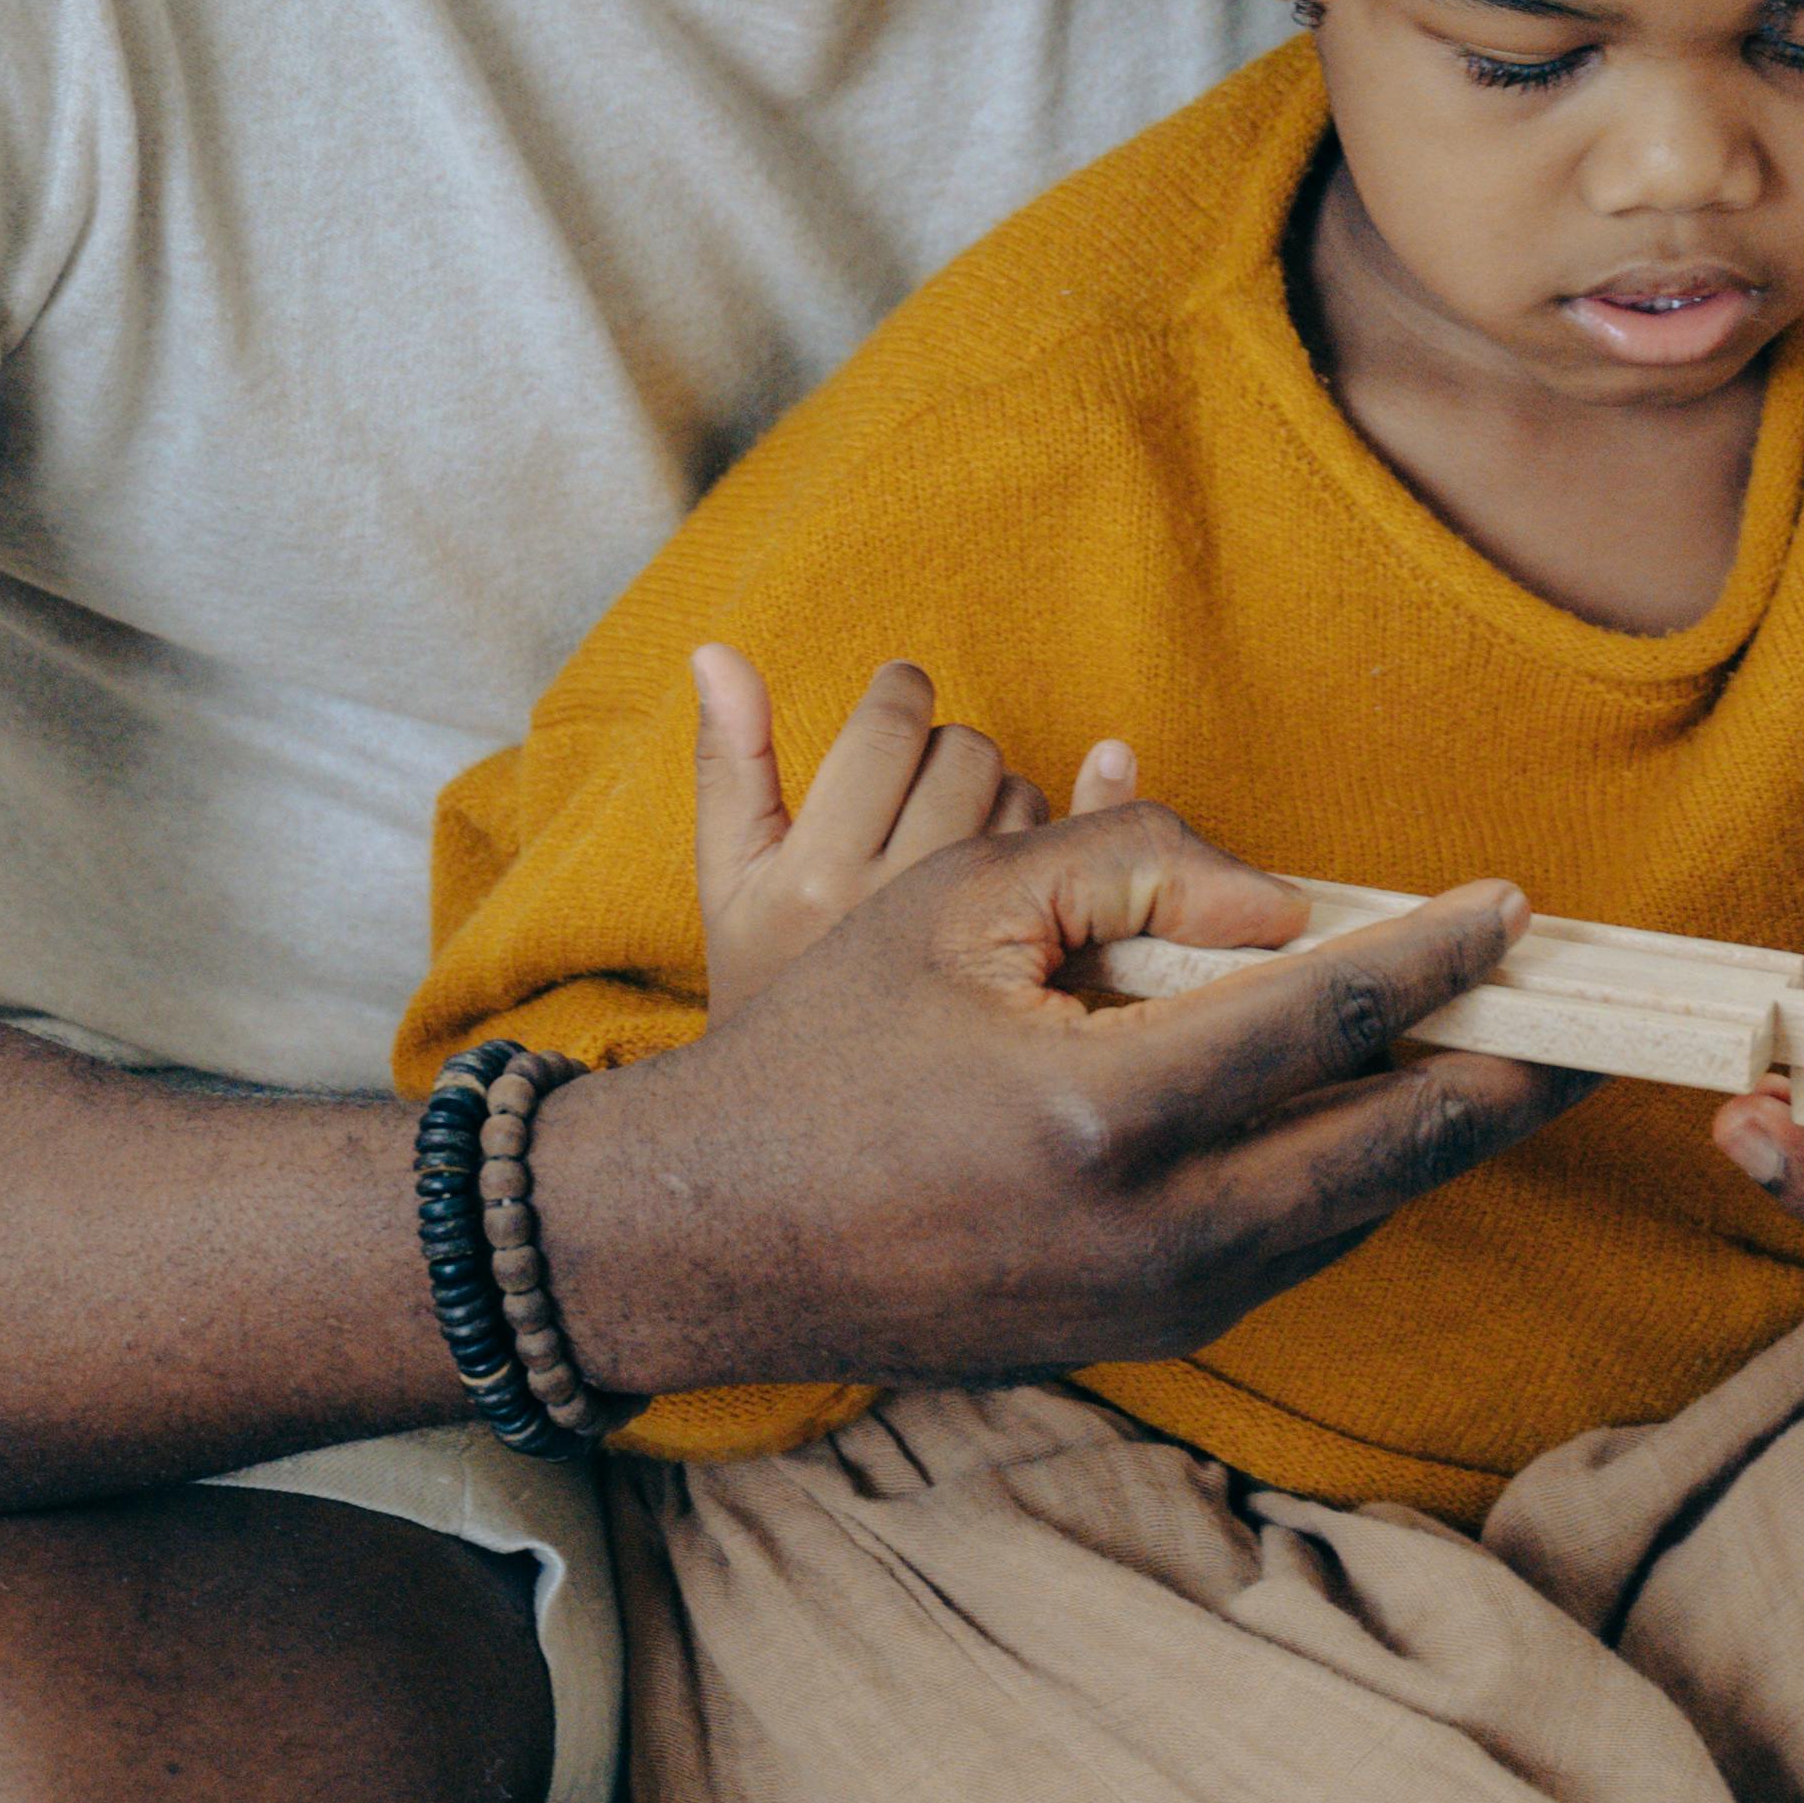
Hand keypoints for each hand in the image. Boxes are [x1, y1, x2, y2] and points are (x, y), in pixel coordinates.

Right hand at [536, 803, 1580, 1403]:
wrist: (719, 1240)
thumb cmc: (828, 1047)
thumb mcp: (954, 905)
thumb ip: (1128, 869)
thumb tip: (1286, 902)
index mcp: (1106, 1112)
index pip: (1327, 1017)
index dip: (1438, 956)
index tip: (1517, 907)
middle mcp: (1155, 1231)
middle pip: (1393, 1145)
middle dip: (1507, 1077)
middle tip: (1595, 1018)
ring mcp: (1159, 1306)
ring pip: (1357, 1208)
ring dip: (1442, 1136)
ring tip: (1515, 1060)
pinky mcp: (1148, 1341)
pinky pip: (1294, 1248)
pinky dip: (1356, 1178)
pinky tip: (1386, 1120)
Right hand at [688, 645, 1133, 1018]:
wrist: (805, 1153)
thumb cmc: (769, 995)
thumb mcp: (728, 884)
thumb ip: (728, 763)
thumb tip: (714, 649)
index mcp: (817, 876)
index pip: (891, 725)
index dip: (901, 695)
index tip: (901, 704)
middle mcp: (901, 912)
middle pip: (970, 754)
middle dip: (953, 753)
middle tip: (926, 791)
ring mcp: (981, 958)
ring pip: (1032, 807)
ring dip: (1010, 806)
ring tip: (958, 856)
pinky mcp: (1045, 994)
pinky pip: (1088, 871)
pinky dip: (1082, 846)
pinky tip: (1060, 866)